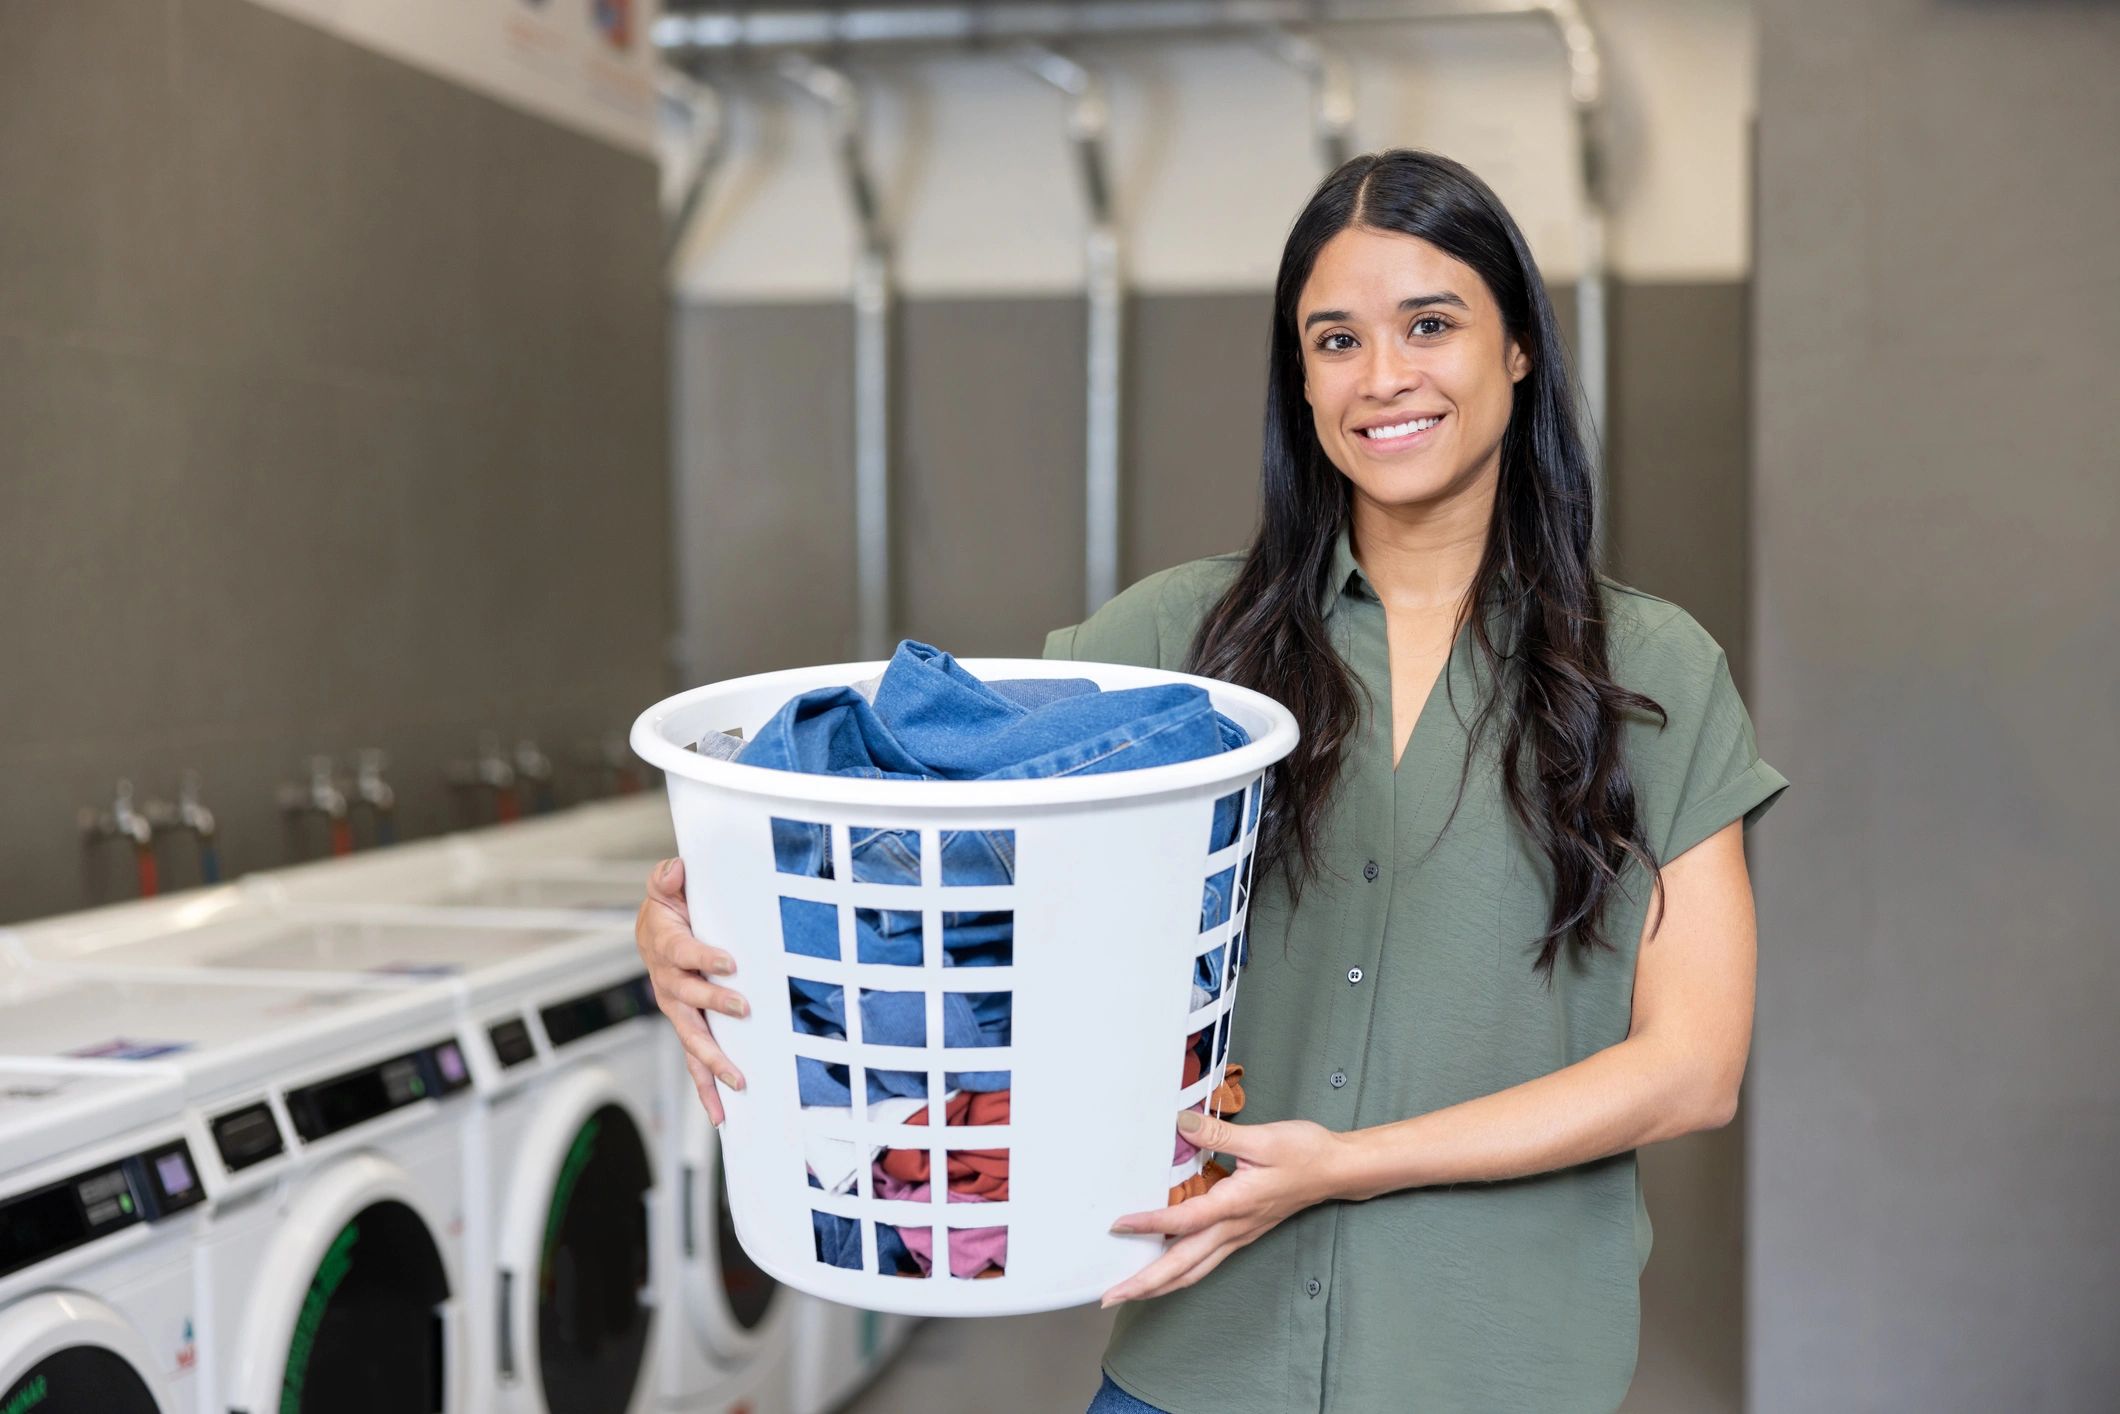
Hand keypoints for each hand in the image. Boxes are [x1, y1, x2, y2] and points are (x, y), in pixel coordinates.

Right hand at [636, 857, 748, 1124]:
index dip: (703, 957)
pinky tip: (720, 1112)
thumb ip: (668, 878)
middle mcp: (668, 984)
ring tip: (737, 1083)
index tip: (728, 961)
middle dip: (714, 1006)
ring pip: (692, 1039)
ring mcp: (678, 1009)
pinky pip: (695, 1059)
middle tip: (743, 1009)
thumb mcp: (666, 886)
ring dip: (712, 1061)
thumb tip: (676, 870)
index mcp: (665, 948)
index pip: (683, 954)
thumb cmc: (668, 909)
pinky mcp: (689, 1025)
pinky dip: (705, 1087)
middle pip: (688, 1000)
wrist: (655, 929)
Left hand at [1100, 1111, 1351, 1306]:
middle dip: (1145, 1283)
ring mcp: (1238, 1235)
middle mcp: (1234, 1228)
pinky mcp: (1242, 1232)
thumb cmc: (1304, 1153)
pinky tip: (1166, 1271)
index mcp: (1235, 1204)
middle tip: (1110, 1296)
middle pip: (1183, 1266)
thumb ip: (1218, 1135)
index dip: (1149, 1225)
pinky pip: (1206, 1261)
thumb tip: (1182, 1124)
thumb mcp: (1262, 1137)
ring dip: (1160, 1285)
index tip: (1119, 1226)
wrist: (1336, 1170)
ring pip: (1194, 1271)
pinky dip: (1181, 1272)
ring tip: (1130, 1293)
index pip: (1184, 1222)